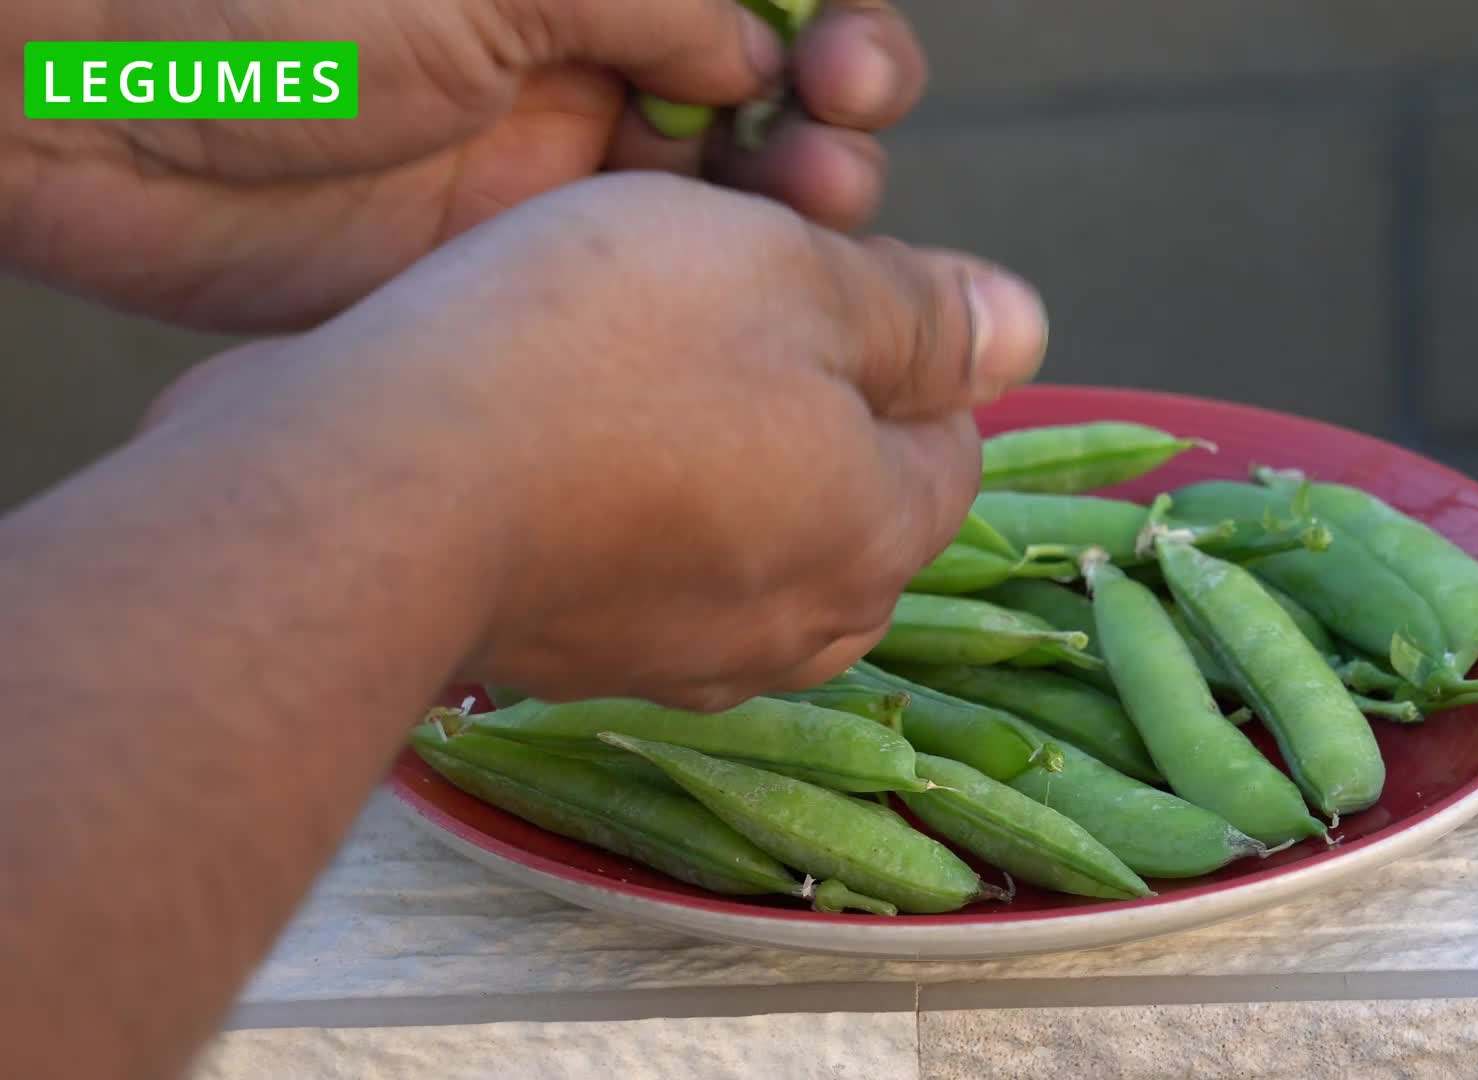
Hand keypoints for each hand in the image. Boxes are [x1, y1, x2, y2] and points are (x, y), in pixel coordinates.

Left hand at [2, 0, 926, 331]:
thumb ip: (655, 1)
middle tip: (834, 130)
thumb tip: (762, 55)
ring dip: (795, 199)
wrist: (86, 98)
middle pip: (764, 91)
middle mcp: (585, 58)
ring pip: (723, 196)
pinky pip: (644, 285)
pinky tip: (758, 292)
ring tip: (814, 203)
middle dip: (832, 107)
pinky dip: (714, 289)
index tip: (848, 63)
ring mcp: (550, 171)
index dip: (831, 24)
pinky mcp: (510, 272)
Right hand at [137, 173, 1047, 708]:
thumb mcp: (788, 273)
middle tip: (707, 322)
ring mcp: (685, 663)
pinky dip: (626, 517)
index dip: (894, 342)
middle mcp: (802, 627)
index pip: (950, 436)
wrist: (369, 490)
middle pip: (852, 496)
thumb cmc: (593, 353)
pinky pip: (644, 576)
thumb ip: (920, 312)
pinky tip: (555, 448)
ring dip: (714, 462)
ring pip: (748, 537)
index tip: (802, 284)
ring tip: (620, 377)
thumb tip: (1022, 332)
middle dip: (810, 409)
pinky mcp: (579, 670)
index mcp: (883, 533)